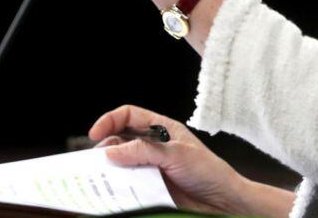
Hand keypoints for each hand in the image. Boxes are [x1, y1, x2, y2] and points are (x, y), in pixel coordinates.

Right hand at [90, 105, 251, 214]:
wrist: (222, 201)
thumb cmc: (208, 171)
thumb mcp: (176, 155)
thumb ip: (144, 151)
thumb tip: (111, 151)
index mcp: (161, 128)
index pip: (129, 116)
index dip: (110, 120)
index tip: (95, 134)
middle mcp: (153, 146)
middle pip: (120, 140)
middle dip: (105, 148)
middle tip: (94, 162)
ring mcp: (151, 167)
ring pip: (121, 164)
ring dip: (109, 169)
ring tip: (99, 178)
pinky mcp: (150, 187)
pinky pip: (128, 184)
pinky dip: (118, 187)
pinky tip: (113, 191)